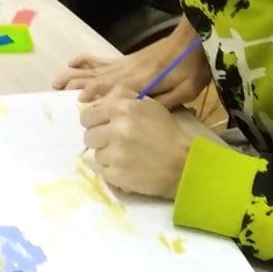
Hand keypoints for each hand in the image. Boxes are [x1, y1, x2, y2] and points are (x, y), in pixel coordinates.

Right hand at [56, 19, 208, 107]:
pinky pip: (101, 60)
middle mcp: (127, 71)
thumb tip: (140, 114)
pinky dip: (85, 61)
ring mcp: (125, 64)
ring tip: (56, 81)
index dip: (95, 94)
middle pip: (96, 77)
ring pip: (94, 69)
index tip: (80, 103)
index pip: (111, 87)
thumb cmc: (193, 67)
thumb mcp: (186, 90)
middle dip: (75, 84)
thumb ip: (164, 102)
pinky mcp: (127, 60)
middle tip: (56, 91)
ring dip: (74, 74)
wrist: (195, 40)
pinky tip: (73, 63)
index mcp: (141, 81)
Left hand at [79, 89, 193, 197]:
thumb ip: (120, 96)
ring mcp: (115, 154)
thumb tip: (93, 99)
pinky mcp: (117, 175)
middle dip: (100, 139)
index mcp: (121, 109)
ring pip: (96, 155)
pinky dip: (114, 172)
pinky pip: (104, 172)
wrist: (185, 163)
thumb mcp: (147, 105)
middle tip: (115, 143)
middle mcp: (116, 129)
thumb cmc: (167, 132)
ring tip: (127, 156)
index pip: (87, 115)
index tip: (102, 127)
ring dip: (108, 156)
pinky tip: (129, 168)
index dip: (93, 122)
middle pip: (88, 136)